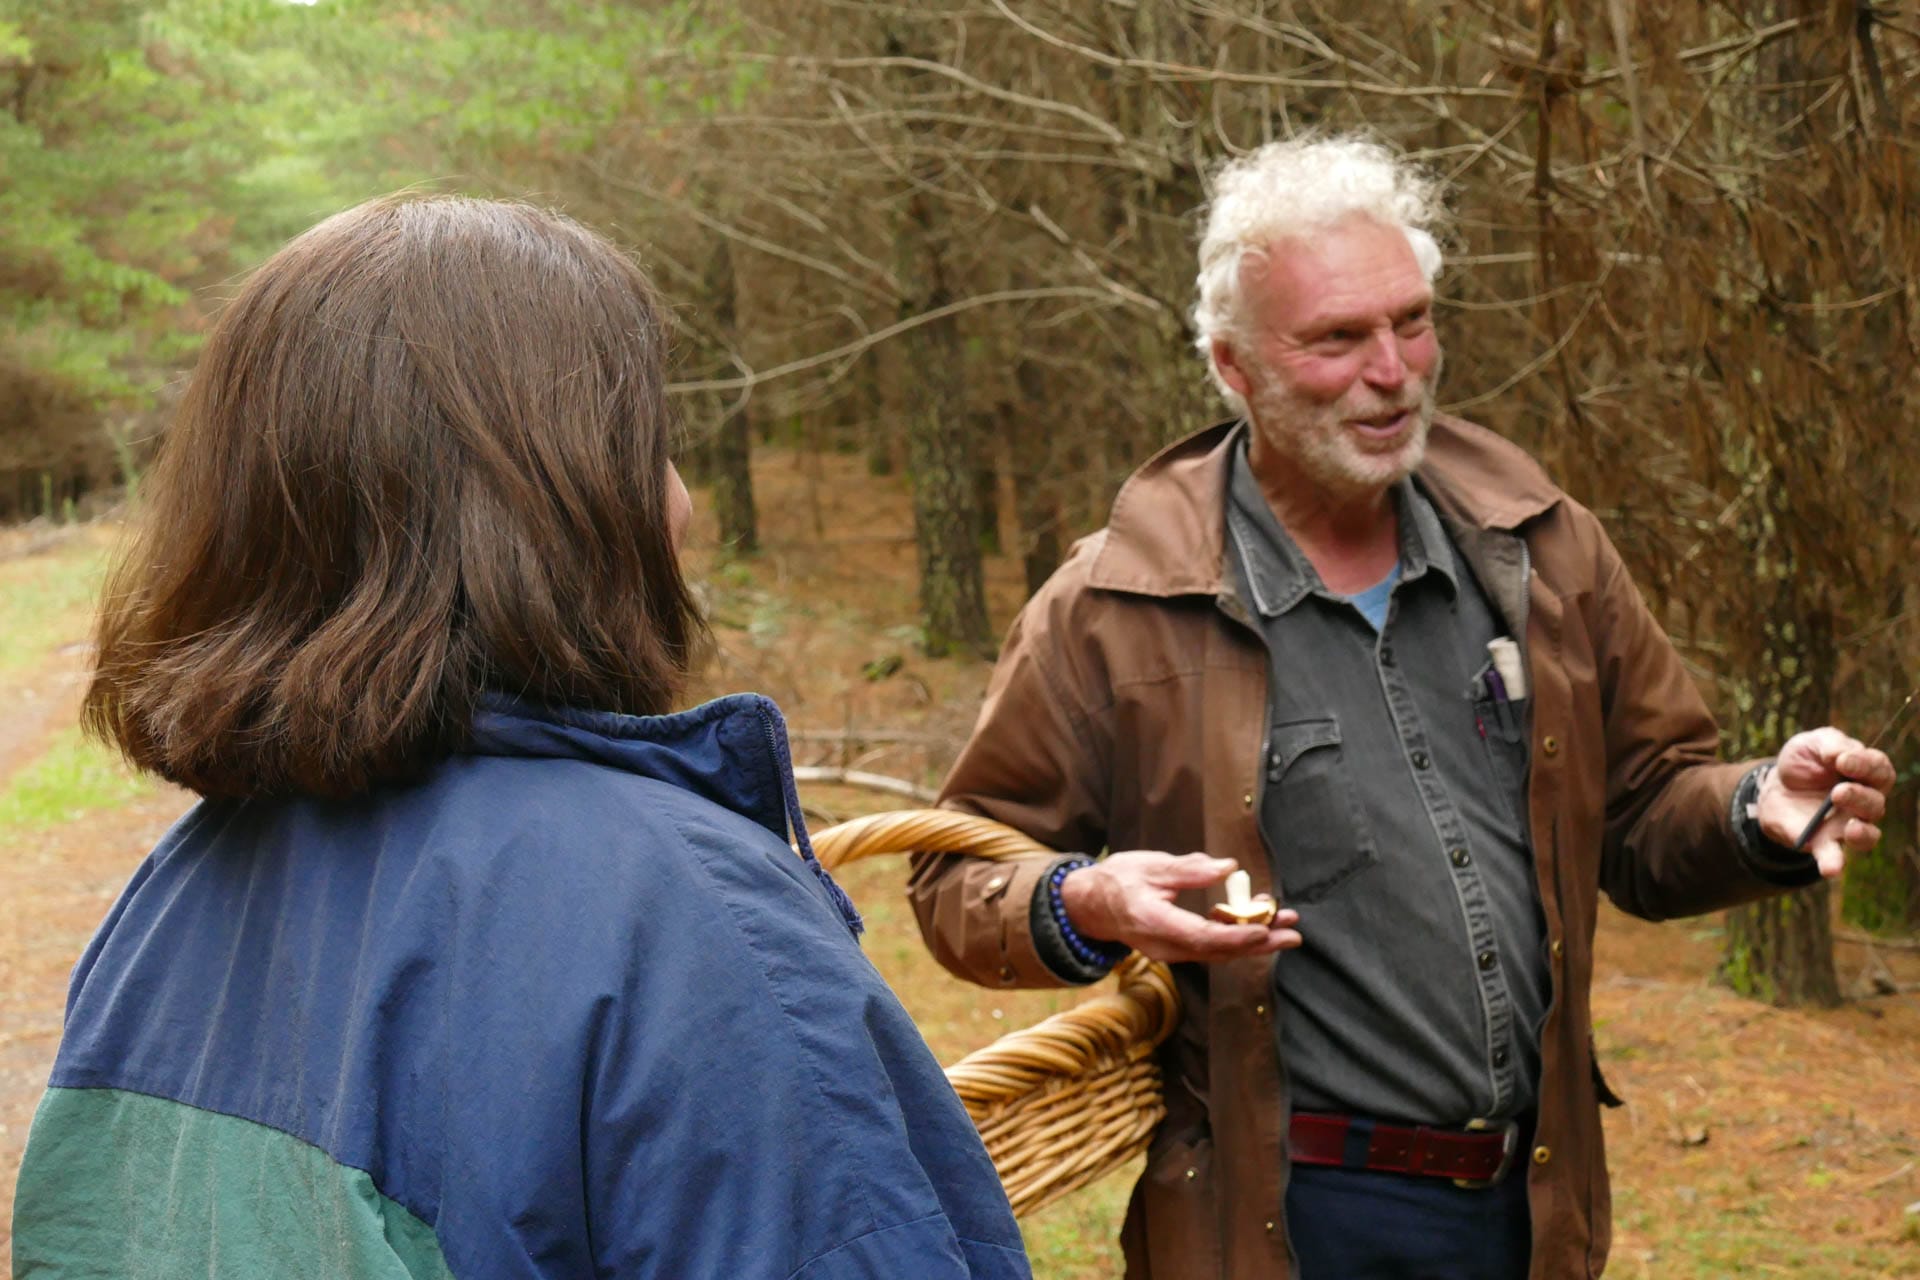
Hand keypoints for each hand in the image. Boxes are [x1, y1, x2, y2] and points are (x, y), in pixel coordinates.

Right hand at [1058, 851, 1301, 963]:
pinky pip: (1211, 948)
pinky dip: (1236, 937)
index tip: (1265, 929)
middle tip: (1293, 933)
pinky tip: (1256, 922)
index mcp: (1156, 923)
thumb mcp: (1149, 865)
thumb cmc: (1116, 882)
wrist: (1089, 906)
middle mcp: (1166, 946)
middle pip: (1219, 951)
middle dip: (1260, 943)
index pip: (1203, 937)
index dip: (1237, 936)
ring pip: (1219, 952)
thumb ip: (1188, 869)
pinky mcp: (1176, 948)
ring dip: (1253, 940)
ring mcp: (1171, 951)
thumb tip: (1226, 868)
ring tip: (1284, 923)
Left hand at [1755, 728, 1895, 876]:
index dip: (1864, 765)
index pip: (1879, 770)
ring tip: (1850, 827)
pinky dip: (1834, 864)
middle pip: (1875, 803)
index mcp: (1866, 773)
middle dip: (1859, 797)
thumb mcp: (1811, 743)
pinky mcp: (1823, 843)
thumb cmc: (1802, 762)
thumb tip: (1839, 755)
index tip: (1842, 761)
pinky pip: (1834, 858)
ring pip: (1868, 835)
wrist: (1773, 787)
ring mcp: (1846, 825)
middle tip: (1838, 792)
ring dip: (1862, 833)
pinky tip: (1831, 869)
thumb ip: (1829, 744)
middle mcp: (1864, 802)